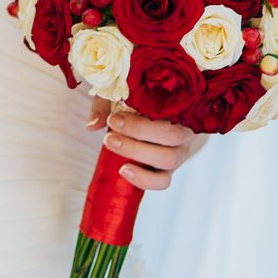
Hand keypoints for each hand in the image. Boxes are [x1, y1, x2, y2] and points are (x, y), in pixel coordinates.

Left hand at [86, 98, 202, 190]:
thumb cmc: (136, 104)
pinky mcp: (169, 171)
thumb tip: (92, 125)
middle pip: (173, 136)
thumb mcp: (120, 96)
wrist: (152, 121)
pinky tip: (123, 171)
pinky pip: (163, 181)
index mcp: (178, 109)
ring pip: (169, 159)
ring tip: (111, 145)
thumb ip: (105, 105)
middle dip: (138, 133)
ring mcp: (178, 153)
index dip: (143, 118)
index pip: (170, 113)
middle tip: (110, 134)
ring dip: (138, 153)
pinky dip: (144, 179)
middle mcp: (184, 132)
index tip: (114, 118)